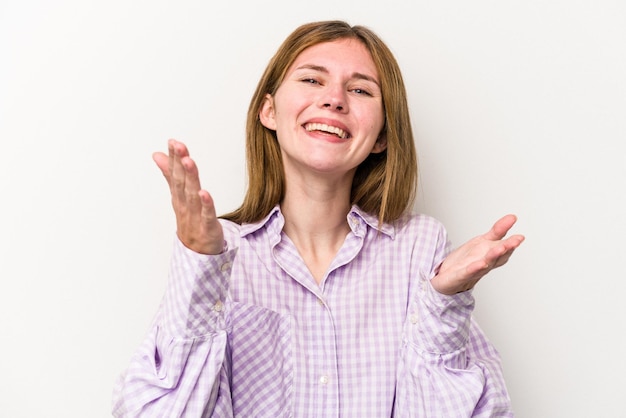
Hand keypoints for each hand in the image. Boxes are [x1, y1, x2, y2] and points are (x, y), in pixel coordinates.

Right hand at [153, 139, 223, 254]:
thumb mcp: (179, 196)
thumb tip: (157, 154)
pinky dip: (206, 204)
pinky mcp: (207, 228)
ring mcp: (195, 217)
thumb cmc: (190, 220)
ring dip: (190, 178)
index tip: (172, 141)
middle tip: (178, 146)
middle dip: (180, 163)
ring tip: (188, 161)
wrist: (199, 253)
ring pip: (192, 195)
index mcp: (179, 196)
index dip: (174, 158)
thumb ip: (170, 174)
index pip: (175, 174)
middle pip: (182, 182)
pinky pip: (207, 215)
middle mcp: (185, 205)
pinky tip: (204, 192)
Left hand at [430, 215, 524, 294]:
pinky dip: (475, 269)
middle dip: (505, 249)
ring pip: (485, 264)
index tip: (520, 237)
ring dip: (493, 256)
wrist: (446, 278)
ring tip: (501, 248)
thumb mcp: (482, 241)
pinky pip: (468, 273)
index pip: (502, 249)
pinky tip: (481, 264)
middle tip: (514, 242)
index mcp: (490, 256)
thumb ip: (497, 231)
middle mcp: (484, 264)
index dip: (511, 244)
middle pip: (496, 257)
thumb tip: (513, 217)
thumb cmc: (465, 261)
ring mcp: (473, 272)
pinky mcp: (459, 277)